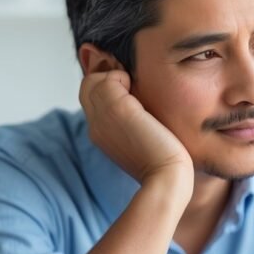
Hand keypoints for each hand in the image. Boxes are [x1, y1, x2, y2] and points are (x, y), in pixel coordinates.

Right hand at [79, 70, 192, 186]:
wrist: (166, 177)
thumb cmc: (163, 162)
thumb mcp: (139, 139)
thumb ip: (131, 123)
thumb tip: (137, 102)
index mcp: (100, 134)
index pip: (91, 99)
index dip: (106, 88)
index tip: (129, 91)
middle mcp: (96, 125)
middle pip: (87, 86)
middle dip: (108, 78)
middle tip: (132, 86)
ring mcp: (102, 117)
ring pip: (93, 80)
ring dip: (115, 77)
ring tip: (135, 90)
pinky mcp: (117, 109)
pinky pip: (109, 78)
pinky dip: (123, 77)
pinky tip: (139, 94)